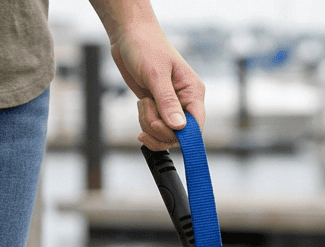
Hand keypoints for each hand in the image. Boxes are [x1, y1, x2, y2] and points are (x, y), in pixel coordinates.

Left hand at [105, 17, 205, 149]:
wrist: (129, 34)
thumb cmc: (145, 46)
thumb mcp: (156, 73)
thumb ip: (167, 101)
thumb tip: (179, 127)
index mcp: (193, 93)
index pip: (196, 126)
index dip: (181, 135)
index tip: (159, 127)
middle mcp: (185, 103)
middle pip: (179, 135)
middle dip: (159, 127)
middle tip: (146, 106)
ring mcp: (171, 107)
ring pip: (164, 134)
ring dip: (148, 123)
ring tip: (143, 103)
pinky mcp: (159, 108)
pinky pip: (154, 128)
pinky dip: (145, 123)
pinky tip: (141, 108)